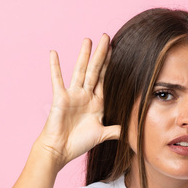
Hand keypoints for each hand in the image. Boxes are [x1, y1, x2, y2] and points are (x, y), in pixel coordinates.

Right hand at [35, 33, 120, 167]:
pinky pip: (57, 79)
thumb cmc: (78, 143)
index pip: (107, 81)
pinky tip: (53, 53)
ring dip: (84, 56)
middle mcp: (86, 96)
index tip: (119, 52)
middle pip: (96, 71)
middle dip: (102, 55)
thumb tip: (134, 130)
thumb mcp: (102, 135)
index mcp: (97, 103)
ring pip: (80, 71)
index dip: (113, 67)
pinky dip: (55, 67)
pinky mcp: (60, 97)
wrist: (60, 150)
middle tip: (107, 37)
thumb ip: (117, 130)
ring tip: (88, 40)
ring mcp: (73, 95)